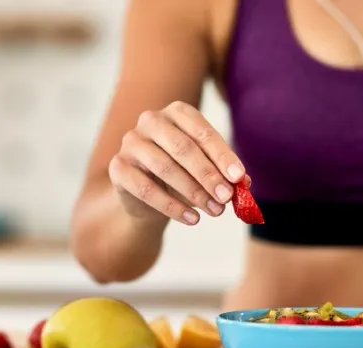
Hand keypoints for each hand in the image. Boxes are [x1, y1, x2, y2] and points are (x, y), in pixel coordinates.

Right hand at [108, 101, 245, 225]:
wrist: (146, 196)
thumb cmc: (182, 174)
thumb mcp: (205, 171)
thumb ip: (223, 173)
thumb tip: (244, 183)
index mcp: (177, 113)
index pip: (202, 131)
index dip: (222, 155)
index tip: (238, 178)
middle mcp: (151, 121)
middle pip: (182, 147)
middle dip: (208, 175)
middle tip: (226, 197)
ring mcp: (131, 142)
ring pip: (164, 167)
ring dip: (193, 192)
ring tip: (214, 211)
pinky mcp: (118, 167)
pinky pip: (145, 188)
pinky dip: (171, 206)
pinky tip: (191, 219)